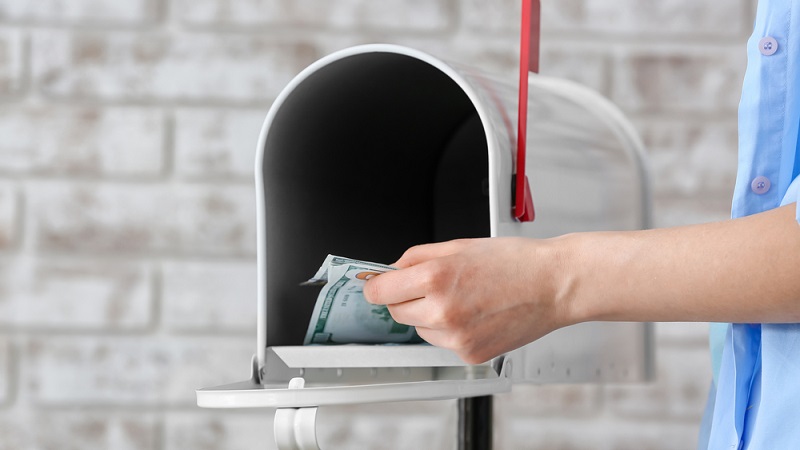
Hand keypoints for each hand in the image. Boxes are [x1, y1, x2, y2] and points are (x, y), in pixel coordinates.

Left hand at [363, 237, 570, 363]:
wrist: (554, 285)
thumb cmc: (514, 262)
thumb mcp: (458, 245)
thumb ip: (416, 258)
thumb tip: (388, 270)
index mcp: (436, 278)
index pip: (379, 292)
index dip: (377, 286)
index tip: (378, 285)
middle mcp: (442, 311)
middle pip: (395, 312)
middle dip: (406, 298)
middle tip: (433, 285)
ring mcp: (456, 338)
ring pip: (420, 329)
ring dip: (429, 316)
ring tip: (463, 298)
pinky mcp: (470, 354)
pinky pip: (443, 343)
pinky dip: (451, 331)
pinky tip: (475, 314)